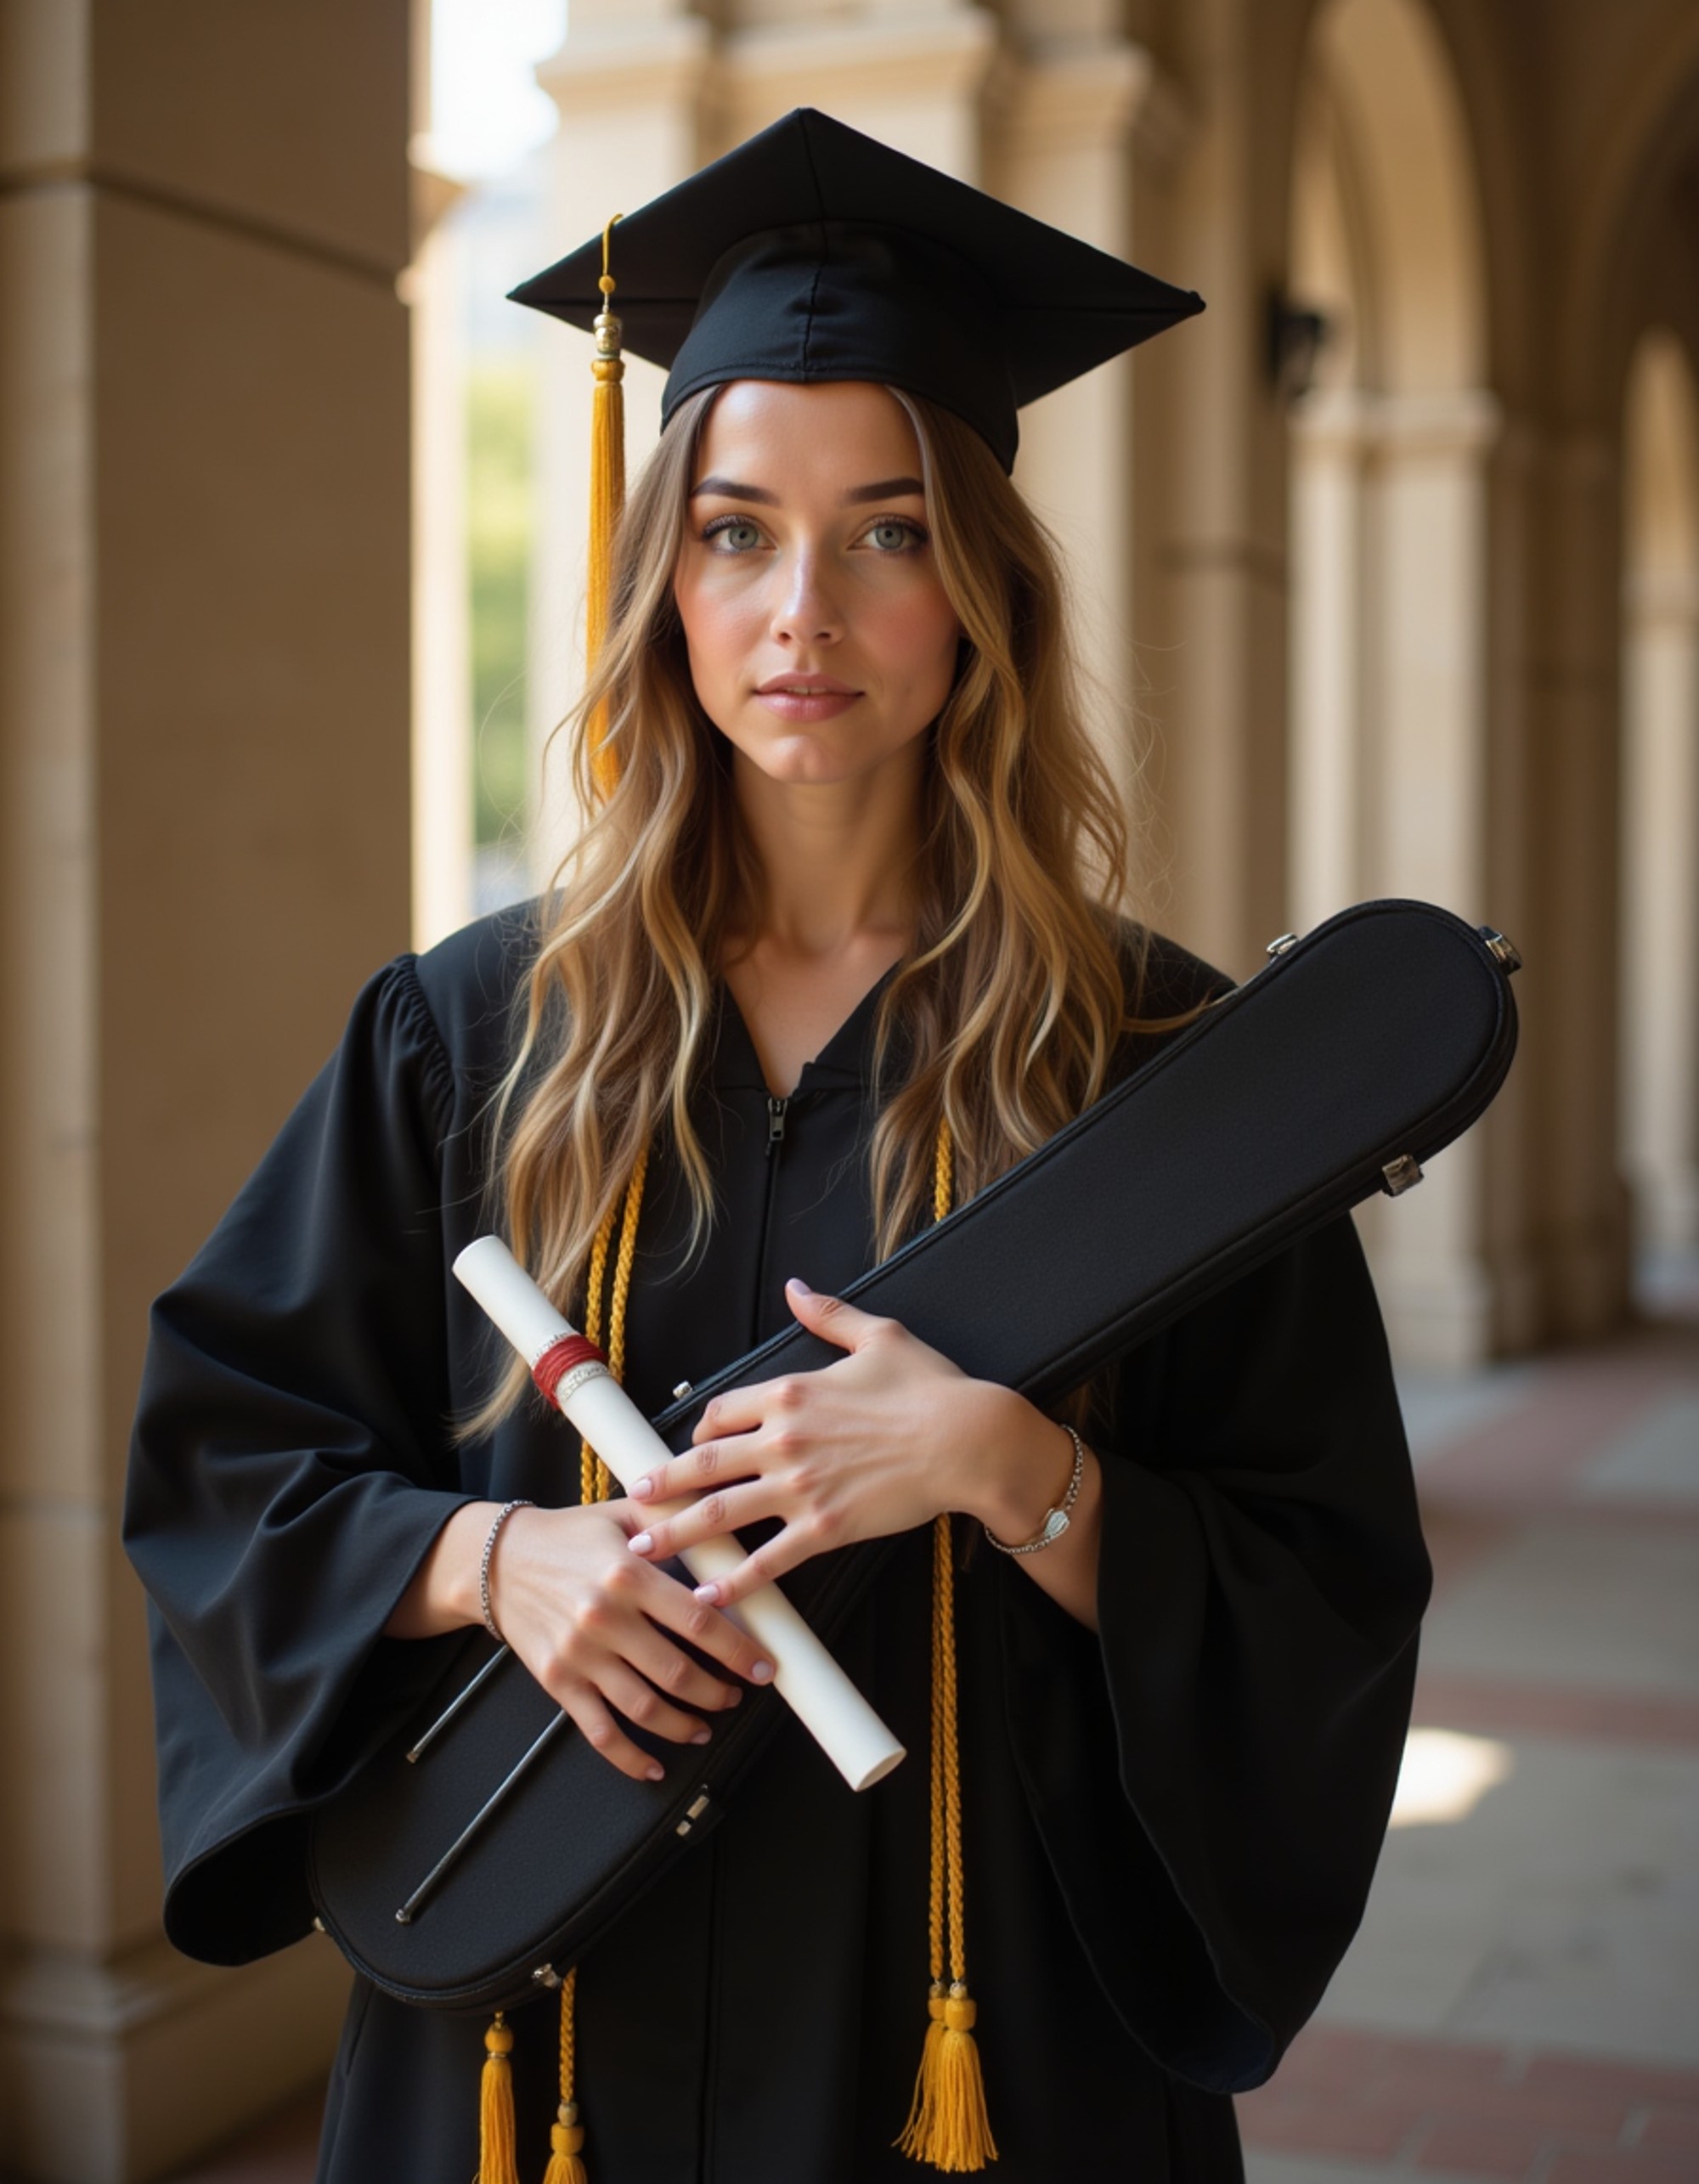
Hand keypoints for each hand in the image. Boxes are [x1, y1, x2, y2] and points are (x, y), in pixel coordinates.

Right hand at [486, 1499, 776, 1783]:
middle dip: (718, 1692)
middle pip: (677, 1673)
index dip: (737, 1650)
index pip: (697, 1621)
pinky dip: (630, 1757)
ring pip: (644, 1708)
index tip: (764, 1667)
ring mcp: (579, 1655)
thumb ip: (673, 1516)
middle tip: (737, 1694)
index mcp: (628, 1574)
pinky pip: (599, 1731)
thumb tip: (726, 1511)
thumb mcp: (622, 1511)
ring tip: (706, 1725)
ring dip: (684, 1725)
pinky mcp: (557, 1681)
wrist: (497, 1561)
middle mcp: (604, 1617)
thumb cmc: (569, 1535)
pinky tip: (655, 1766)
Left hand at [623, 1276, 1024, 1610]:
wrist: (969, 1440)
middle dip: (663, 1485)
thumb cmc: (931, 1387)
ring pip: (721, 1513)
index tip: (692, 1447)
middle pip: (705, 1465)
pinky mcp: (824, 1528)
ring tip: (642, 1548)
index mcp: (791, 1392)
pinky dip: (733, 1579)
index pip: (723, 1413)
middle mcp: (784, 1439)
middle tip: (631, 1502)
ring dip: (676, 1532)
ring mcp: (800, 1487)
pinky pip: (767, 1560)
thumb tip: (796, 1287)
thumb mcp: (879, 1336)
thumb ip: (828, 1314)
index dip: (701, 1432)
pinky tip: (707, 1593)